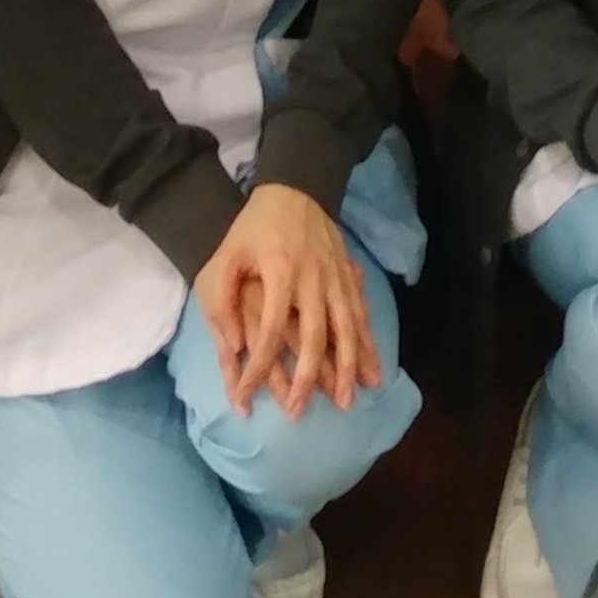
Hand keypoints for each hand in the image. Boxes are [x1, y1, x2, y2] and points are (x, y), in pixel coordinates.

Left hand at [196, 182, 377, 414]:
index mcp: (280, 274)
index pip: (268, 331)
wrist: (295, 186)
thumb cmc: (254, 226)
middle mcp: (312, 279)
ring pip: (347, 328)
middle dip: (310, 378)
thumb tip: (232, 345)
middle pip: (315, 337)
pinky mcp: (349, 274)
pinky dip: (369, 343)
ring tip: (350, 399)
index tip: (246, 396)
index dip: (257, 367)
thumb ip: (222, 299)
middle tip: (302, 411)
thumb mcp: (227, 255)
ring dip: (350, 367)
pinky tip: (375, 368)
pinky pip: (362, 314)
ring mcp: (336, 277)